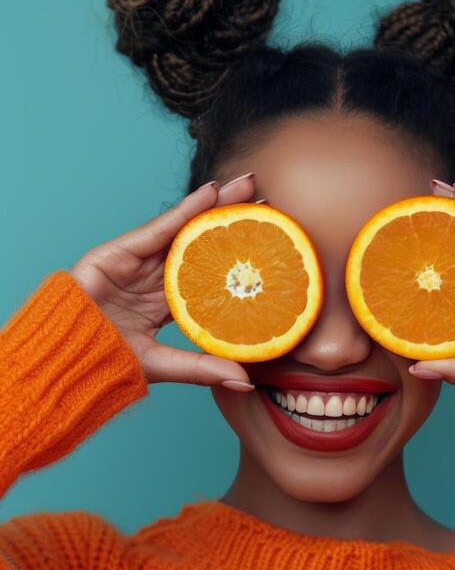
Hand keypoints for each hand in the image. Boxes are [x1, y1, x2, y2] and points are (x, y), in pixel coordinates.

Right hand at [69, 172, 259, 389]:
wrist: (67, 356)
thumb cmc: (107, 361)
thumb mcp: (165, 364)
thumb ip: (202, 368)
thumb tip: (245, 382)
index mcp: (171, 302)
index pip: (213, 274)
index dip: (240, 259)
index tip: (273, 246)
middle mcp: (159, 277)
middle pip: (204, 244)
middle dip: (235, 222)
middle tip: (268, 203)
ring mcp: (141, 262)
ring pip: (187, 228)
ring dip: (218, 206)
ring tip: (249, 187)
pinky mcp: (123, 250)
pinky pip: (162, 226)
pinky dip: (188, 208)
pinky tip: (213, 193)